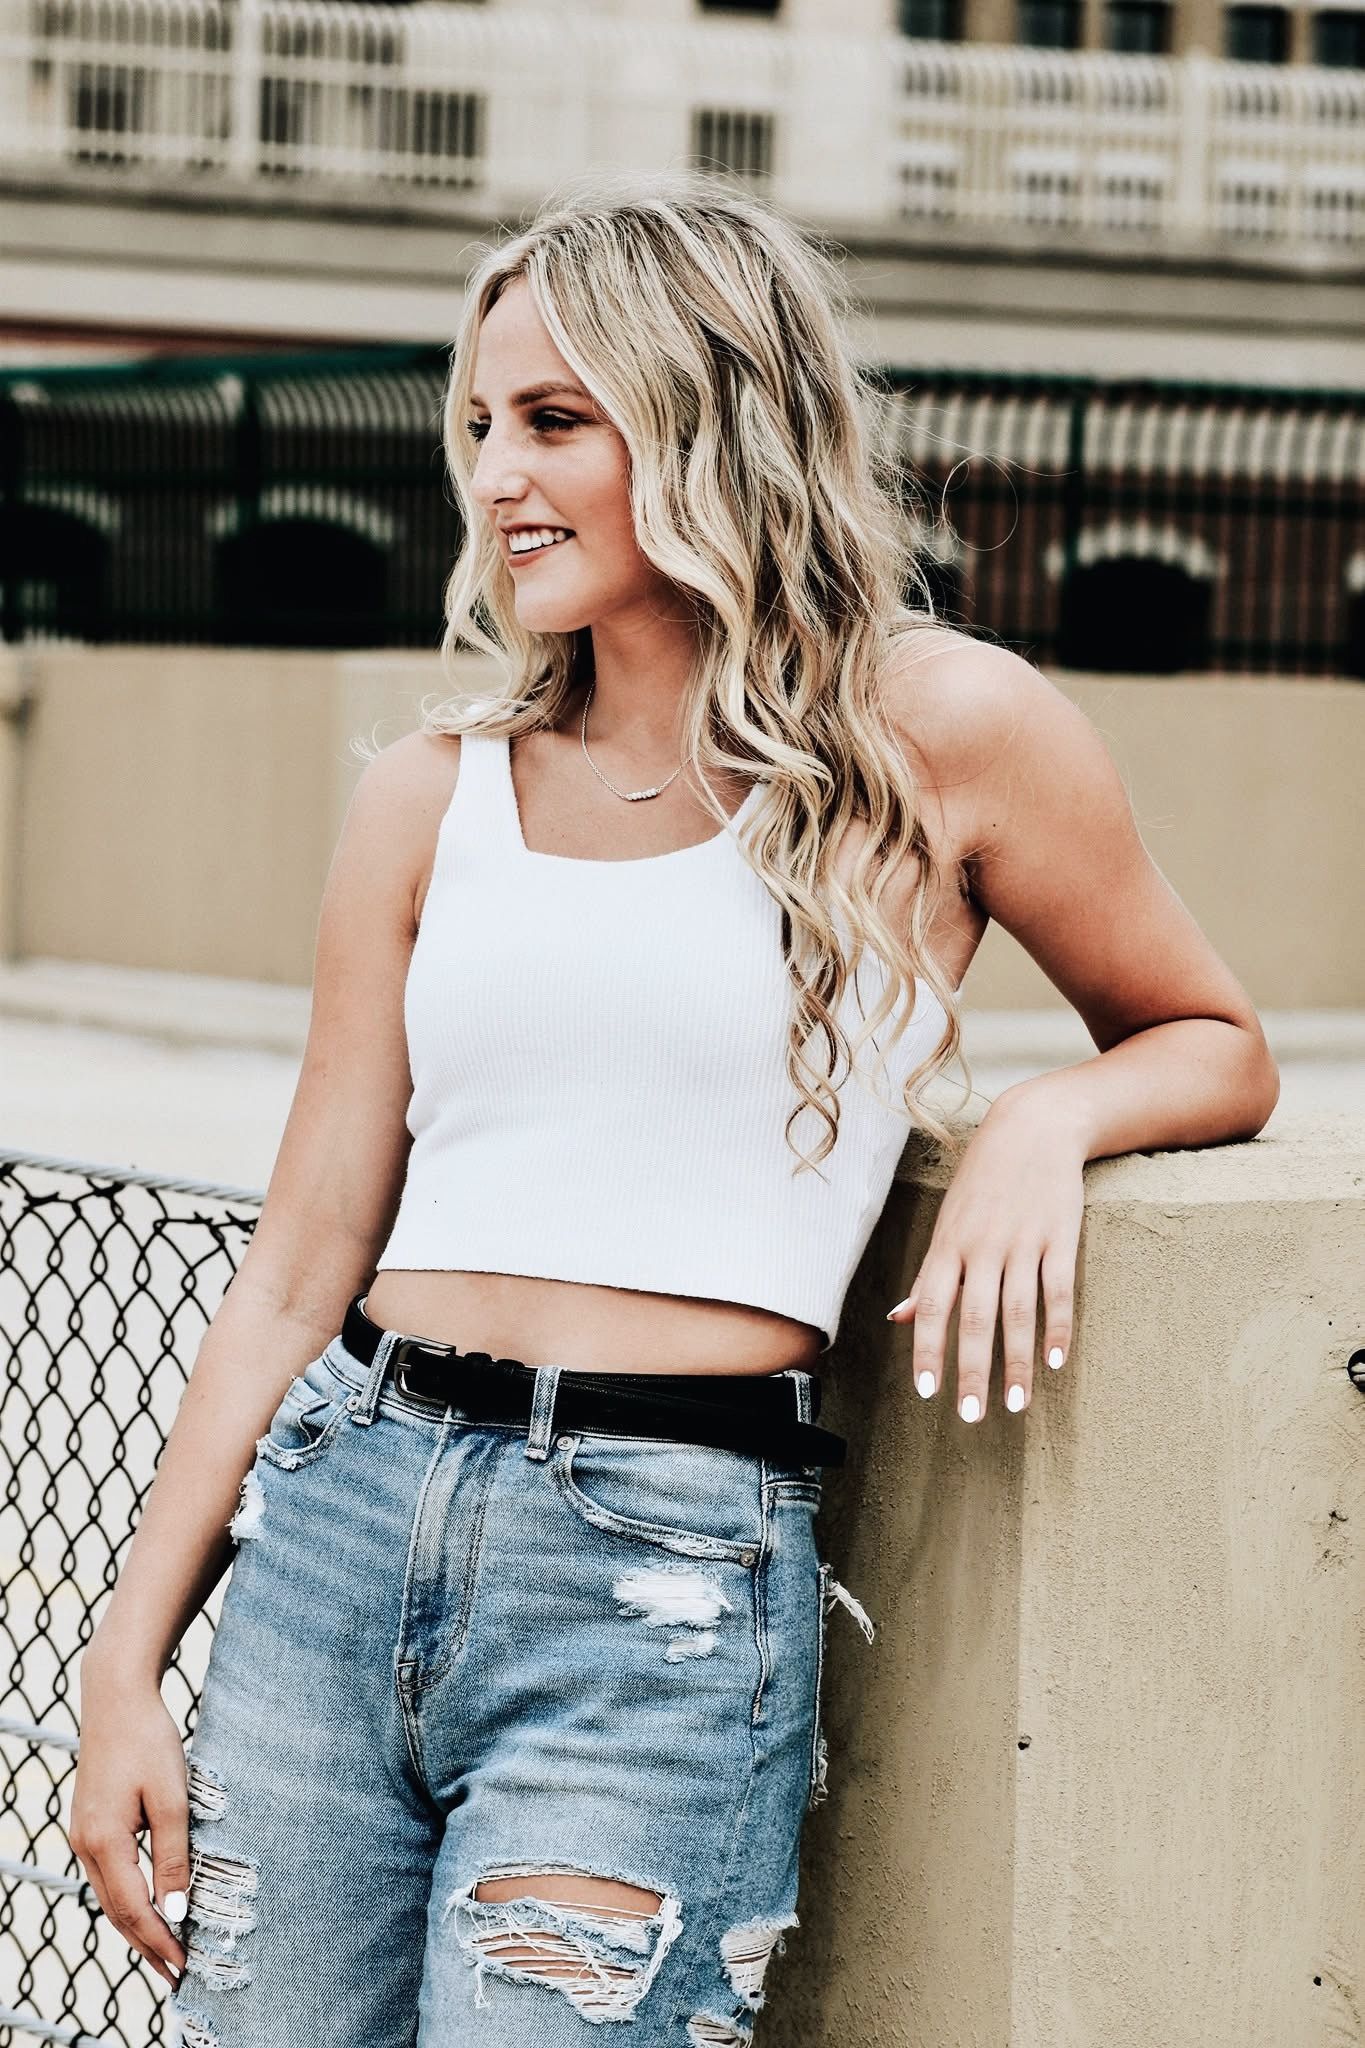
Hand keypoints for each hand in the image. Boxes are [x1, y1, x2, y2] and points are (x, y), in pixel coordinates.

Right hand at [70, 1660, 190, 1990]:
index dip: (160, 1940)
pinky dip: (128, 1900)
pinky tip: (147, 1907)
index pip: (135, 1909)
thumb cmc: (149, 1741)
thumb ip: (174, 1856)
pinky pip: (109, 1877)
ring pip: (110, 1897)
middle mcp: (87, 1845)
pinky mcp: (90, 1825)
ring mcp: (83, 1836)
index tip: (184, 1966)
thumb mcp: (172, 1797)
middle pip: (117, 1912)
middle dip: (147, 1945)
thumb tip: (176, 1910)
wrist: (116, 1699)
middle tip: (177, 1975)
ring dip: (137, 1927)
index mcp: (105, 1842)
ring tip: (165, 1952)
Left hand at [885, 1089, 1085, 1420]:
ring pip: (1018, 1312)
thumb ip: (928, 1275)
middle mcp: (982, 1246)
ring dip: (1017, 1362)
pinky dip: (1058, 1327)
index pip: (933, 1307)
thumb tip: (900, 1317)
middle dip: (971, 1371)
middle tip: (970, 1416)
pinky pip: (1058, 1290)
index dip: (928, 1351)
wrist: (1033, 1127)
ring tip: (1016, 1405)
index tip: (927, 1395)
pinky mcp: (1060, 1236)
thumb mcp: (948, 1222)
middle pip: (974, 1318)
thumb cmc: (983, 1181)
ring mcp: (1023, 1242)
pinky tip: (1056, 1362)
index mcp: (949, 1245)